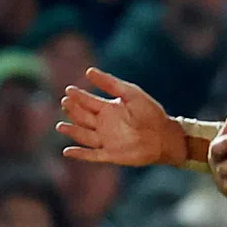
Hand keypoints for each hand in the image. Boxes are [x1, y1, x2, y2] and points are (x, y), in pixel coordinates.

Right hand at [57, 68, 185, 166]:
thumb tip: (88, 71)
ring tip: (60, 126)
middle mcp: (104, 124)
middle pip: (83, 117)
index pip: (88, 102)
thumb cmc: (151, 113)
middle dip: (73, 110)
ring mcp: (106, 140)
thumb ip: (111, 84)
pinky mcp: (111, 154)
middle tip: (65, 102)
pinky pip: (92, 155)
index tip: (69, 90)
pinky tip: (67, 151)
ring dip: (72, 131)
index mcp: (108, 109)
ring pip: (84, 136)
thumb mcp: (131, 94)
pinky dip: (80, 154)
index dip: (78, 96)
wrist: (166, 135)